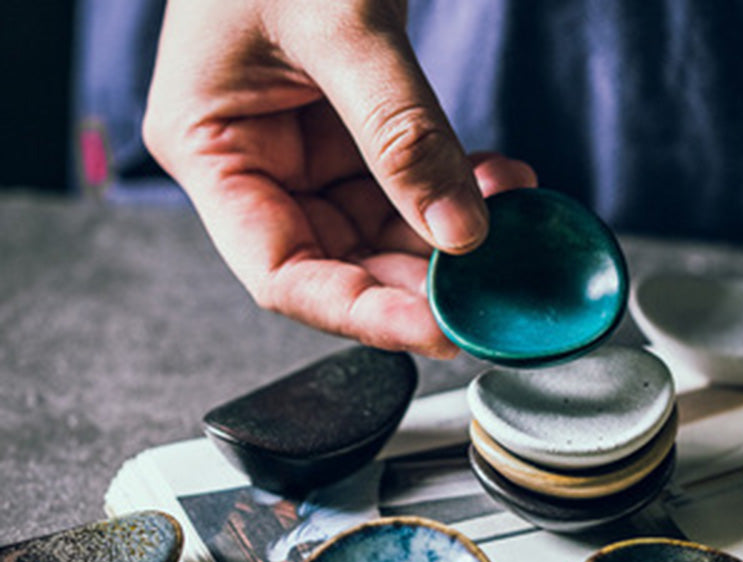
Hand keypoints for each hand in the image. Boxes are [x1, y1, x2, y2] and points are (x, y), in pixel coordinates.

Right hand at [143, 0, 535, 356]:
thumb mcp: (340, 23)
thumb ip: (402, 131)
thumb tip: (460, 231)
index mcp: (210, 151)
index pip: (282, 274)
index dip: (360, 313)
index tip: (437, 330)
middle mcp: (256, 165)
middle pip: (340, 263)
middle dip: (420, 282)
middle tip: (489, 292)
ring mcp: (307, 153)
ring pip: (385, 232)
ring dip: (453, 240)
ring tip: (511, 229)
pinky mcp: (352, 135)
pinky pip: (410, 186)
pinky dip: (459, 191)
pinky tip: (503, 185)